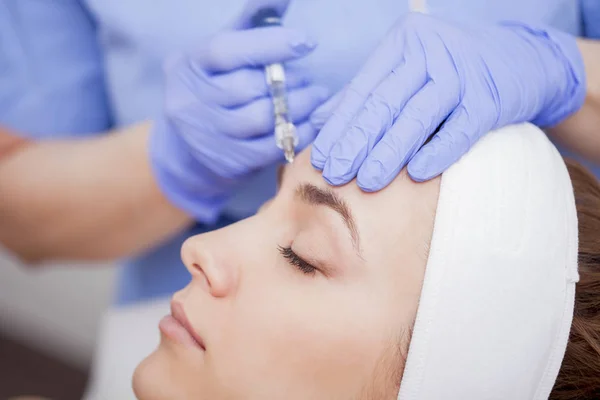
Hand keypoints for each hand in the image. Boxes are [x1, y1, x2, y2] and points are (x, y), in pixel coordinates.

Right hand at [150, 0, 328, 221]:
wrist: (187, 149)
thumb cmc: (214, 88)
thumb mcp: (223, 54)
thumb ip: (250, 24)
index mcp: (189, 66)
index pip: (227, 51)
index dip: (269, 44)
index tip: (305, 41)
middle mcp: (191, 102)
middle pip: (250, 87)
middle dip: (290, 81)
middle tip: (310, 79)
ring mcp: (207, 136)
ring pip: (263, 119)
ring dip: (299, 107)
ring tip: (314, 97)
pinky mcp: (227, 163)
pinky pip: (271, 148)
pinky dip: (297, 133)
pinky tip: (309, 122)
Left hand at [311, 12, 584, 189]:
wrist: (524, 61)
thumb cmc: (454, 71)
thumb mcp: (408, 71)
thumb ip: (365, 92)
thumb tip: (318, 121)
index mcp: (404, 43)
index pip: (362, 89)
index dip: (339, 126)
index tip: (320, 158)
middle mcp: (431, 51)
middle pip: (384, 103)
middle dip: (356, 143)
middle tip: (334, 175)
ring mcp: (463, 72)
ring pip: (416, 117)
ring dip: (388, 153)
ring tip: (366, 182)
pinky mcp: (491, 98)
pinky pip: (459, 130)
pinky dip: (438, 152)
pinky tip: (416, 175)